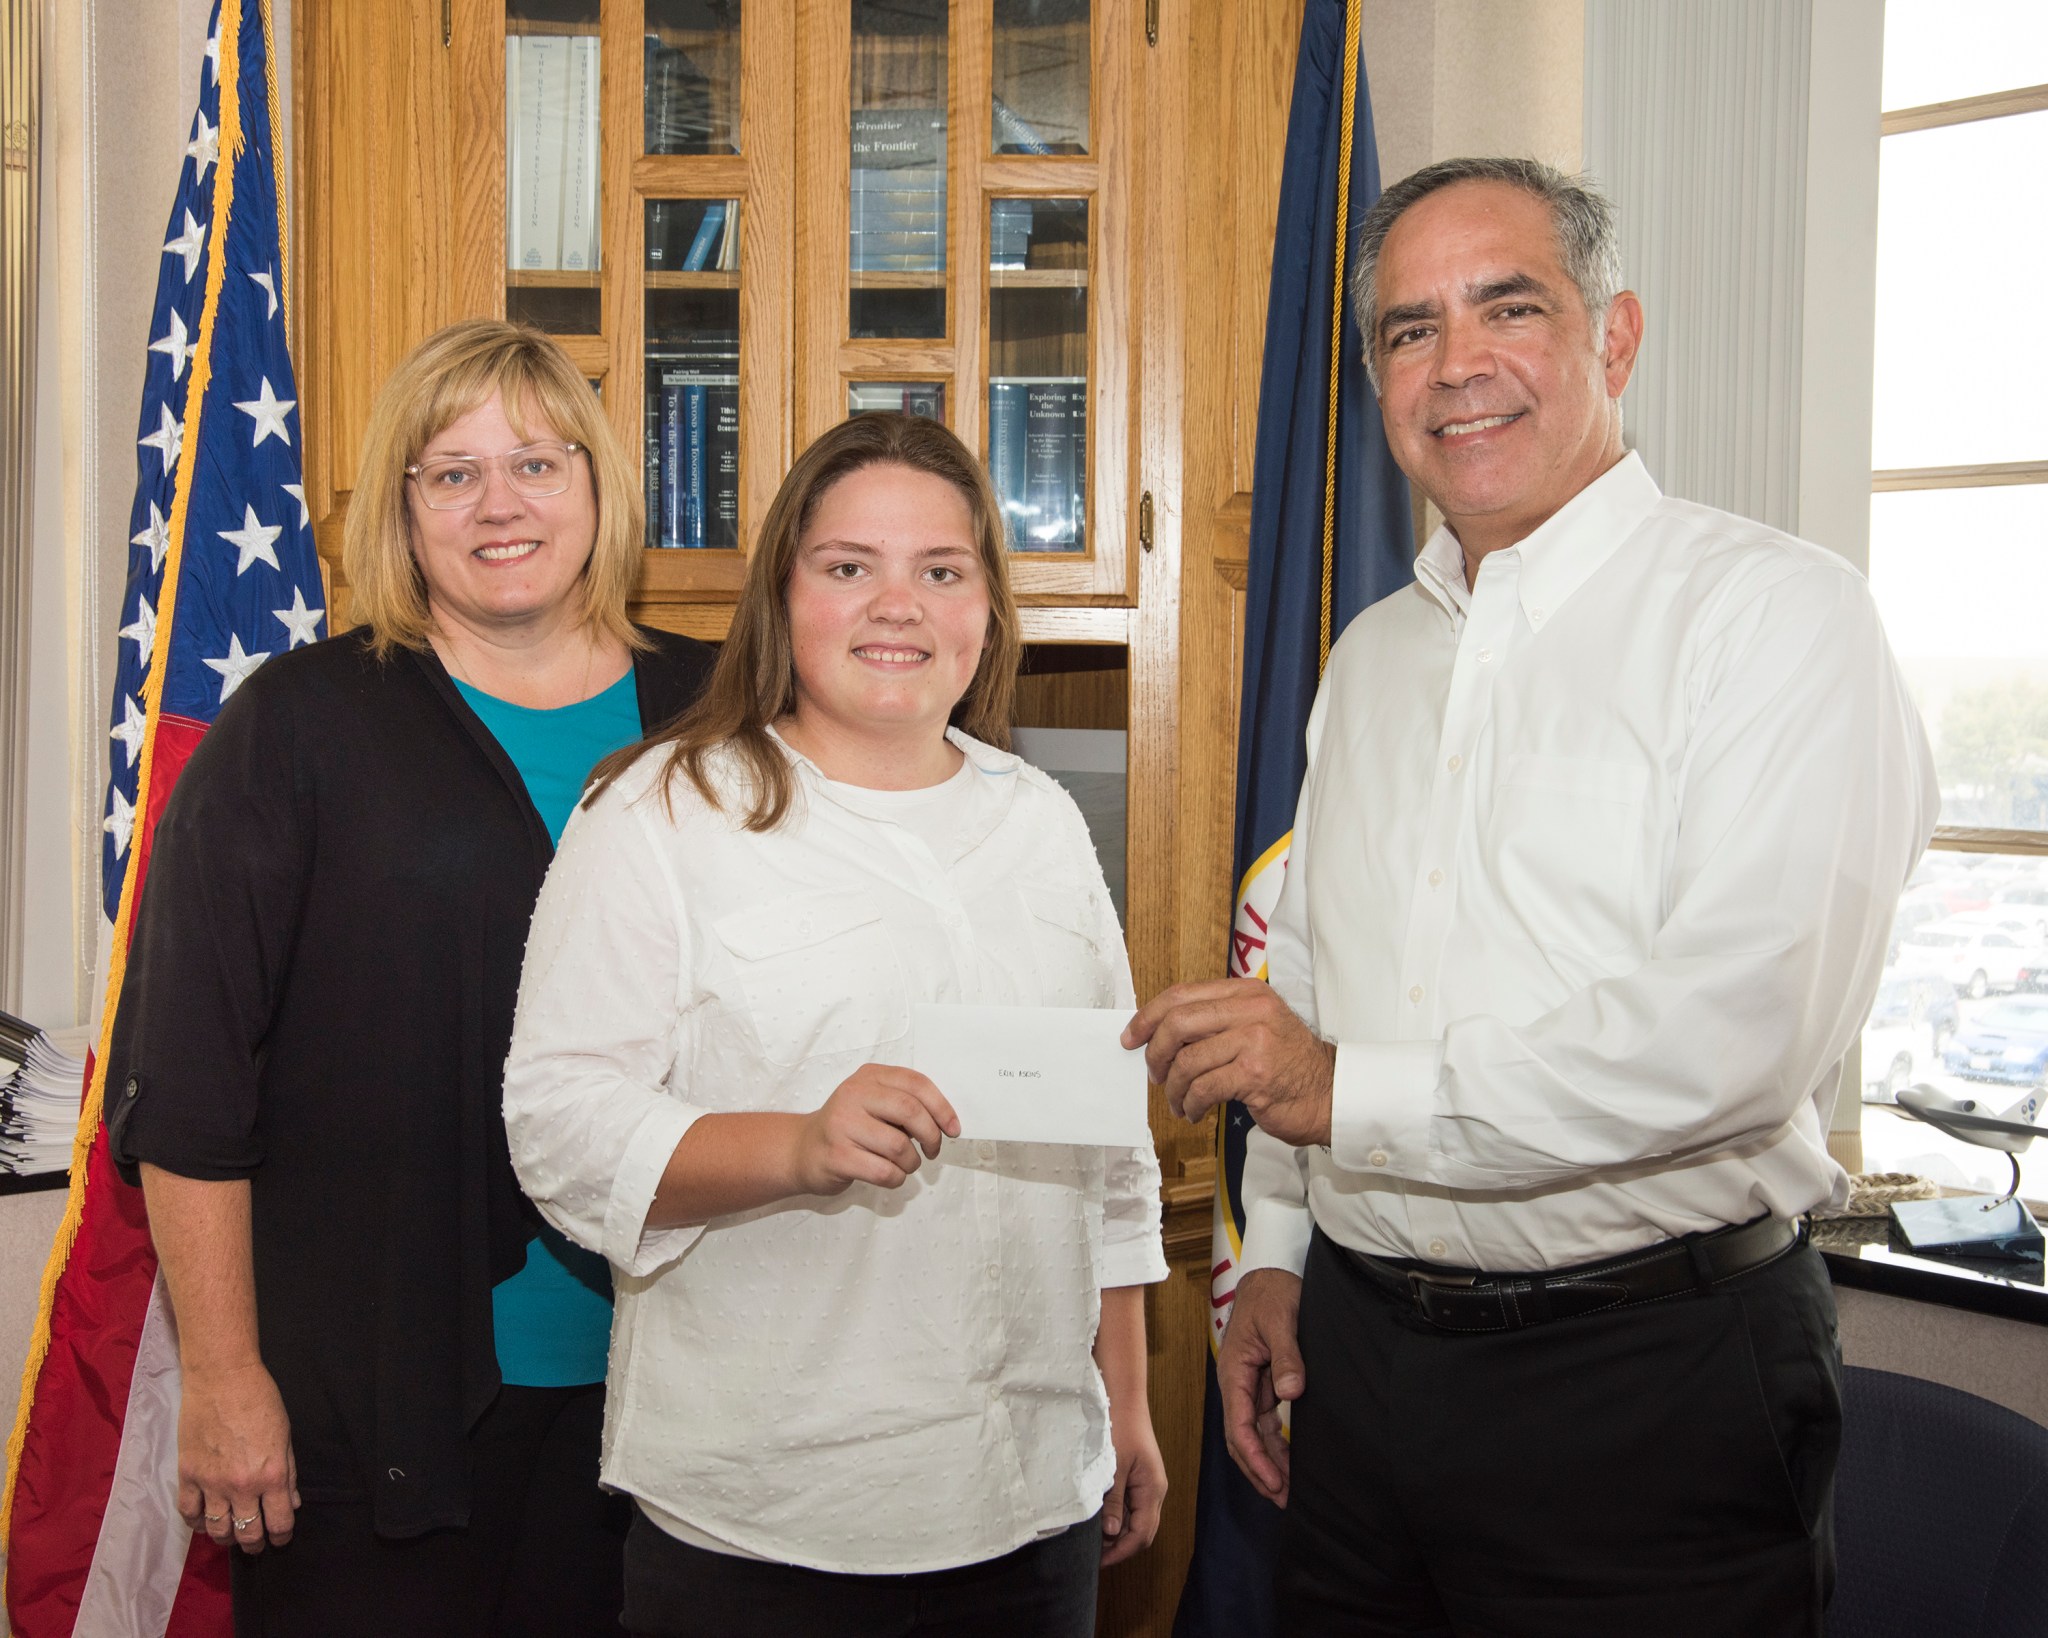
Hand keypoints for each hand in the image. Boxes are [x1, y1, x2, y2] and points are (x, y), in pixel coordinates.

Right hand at [176, 1360, 298, 1552]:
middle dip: (254, 1544)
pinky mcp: (187, 1475)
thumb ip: (289, 1473)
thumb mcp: (285, 1435)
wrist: (222, 1378)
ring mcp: (211, 1483)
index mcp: (272, 1475)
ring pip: (217, 1529)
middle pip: (247, 1533)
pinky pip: (189, 1513)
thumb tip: (292, 1503)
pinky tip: (204, 1521)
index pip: (279, 1522)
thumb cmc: (261, 1400)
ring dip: (226, 1537)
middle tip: (256, 1544)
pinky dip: (197, 1523)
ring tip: (231, 1534)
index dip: (282, 1536)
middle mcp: (242, 1485)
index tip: (281, 1539)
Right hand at [791, 1064, 959, 1194]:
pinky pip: (883, 1172)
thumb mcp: (874, 1103)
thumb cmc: (849, 1128)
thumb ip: (904, 1103)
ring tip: (905, 1164)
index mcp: (869, 1076)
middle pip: (910, 1111)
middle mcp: (853, 1095)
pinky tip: (890, 1175)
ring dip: (911, 1162)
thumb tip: (945, 1122)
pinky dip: (896, 1178)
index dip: (942, 1107)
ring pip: (899, 1146)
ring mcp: (842, 1125)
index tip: (953, 1129)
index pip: (916, 1084)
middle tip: (933, 1150)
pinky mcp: (837, 1156)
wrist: (802, 1150)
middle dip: (931, 1136)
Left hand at [1100, 1399, 1166, 1565]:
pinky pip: (1133, 1507)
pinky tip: (1101, 1518)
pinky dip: (1119, 1518)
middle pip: (1143, 1532)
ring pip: (1138, 1520)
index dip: (1121, 1552)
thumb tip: (1112, 1533)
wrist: (1124, 1400)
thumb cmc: (1119, 1429)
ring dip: (1119, 1533)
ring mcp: (1148, 1485)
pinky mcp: (1139, 1478)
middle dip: (1121, 1547)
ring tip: (1094, 1540)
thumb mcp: (1114, 1467)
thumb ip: (1114, 1501)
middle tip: (1094, 1555)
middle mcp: (1155, 1491)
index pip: (1142, 1535)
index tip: (1099, 1562)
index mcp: (1152, 1490)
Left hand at [1123, 979, 1334, 1144]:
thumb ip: (1214, 1022)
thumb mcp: (1254, 1026)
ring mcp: (1255, 1040)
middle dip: (1156, 1053)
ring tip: (1179, 1102)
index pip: (1182, 994)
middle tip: (1156, 1075)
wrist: (1329, 1094)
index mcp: (1245, 992)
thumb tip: (1159, 1035)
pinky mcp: (1254, 1074)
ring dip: (1174, 1089)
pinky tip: (1195, 1111)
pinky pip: (1203, 1088)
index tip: (1131, 1037)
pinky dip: (1191, 1104)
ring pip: (1187, 1061)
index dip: (1148, 1016)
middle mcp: (1251, 1010)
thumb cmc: (1287, 1065)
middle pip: (1178, 1023)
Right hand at [1217, 1268, 1303, 1506]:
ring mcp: (1250, 1388)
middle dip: (1259, 1471)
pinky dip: (1275, 1447)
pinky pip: (1266, 1424)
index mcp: (1234, 1372)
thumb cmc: (1272, 1294)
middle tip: (1283, 1498)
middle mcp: (1237, 1385)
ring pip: (1253, 1436)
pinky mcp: (1264, 1386)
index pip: (1239, 1425)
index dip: (1254, 1457)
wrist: (1271, 1276)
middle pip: (1241, 1439)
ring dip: (1268, 1464)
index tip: (1272, 1480)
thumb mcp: (1281, 1321)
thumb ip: (1287, 1356)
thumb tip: (1290, 1394)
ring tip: (1288, 1493)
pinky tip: (1289, 1465)